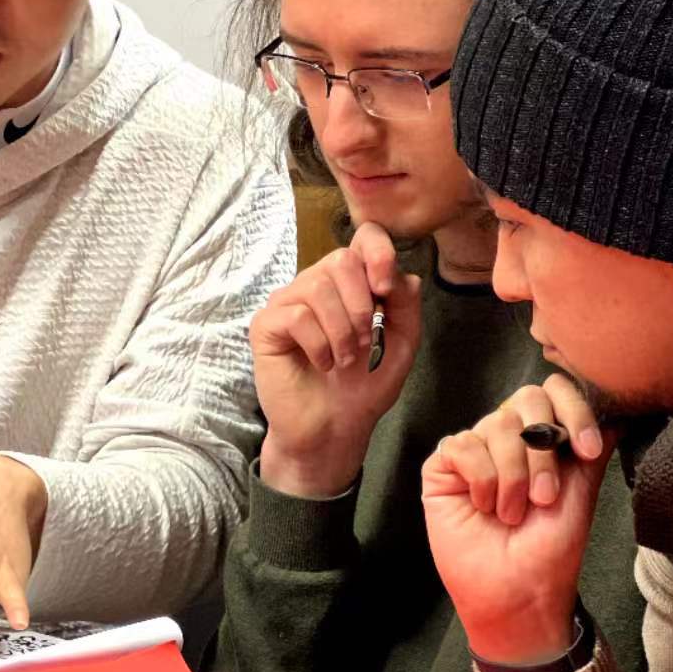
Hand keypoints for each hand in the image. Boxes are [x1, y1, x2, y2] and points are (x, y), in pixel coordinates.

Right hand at [253, 222, 422, 496]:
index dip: (378, 252)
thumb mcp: (401, 347)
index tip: (387, 290)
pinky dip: (318, 343)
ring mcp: (286, 304)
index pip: (362, 240)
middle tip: (365, 342)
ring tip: (345, 360)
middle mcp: (314, 286)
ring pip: (318, 287)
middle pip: (341, 260)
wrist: (332, 431)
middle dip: (363, 305)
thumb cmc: (362, 389)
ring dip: (342, 330)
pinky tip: (321, 364)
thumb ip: (407, 309)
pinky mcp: (265, 326)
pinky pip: (297, 315)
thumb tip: (405, 275)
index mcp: (348, 284)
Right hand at [421, 375, 611, 664]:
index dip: (574, 410)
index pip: (557, 392)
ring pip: (495, 425)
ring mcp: (476, 450)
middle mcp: (511, 438)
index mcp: (546, 439)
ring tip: (513, 514)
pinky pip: (462, 446)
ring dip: (513, 475)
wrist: (516, 590)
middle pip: (527, 398)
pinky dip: (481, 479)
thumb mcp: (582, 492)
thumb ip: (593, 445)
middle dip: (541, 450)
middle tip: (545, 497)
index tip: (586, 450)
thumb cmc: (550, 551)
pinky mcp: (443, 467)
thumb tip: (617, 407)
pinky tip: (483, 506)